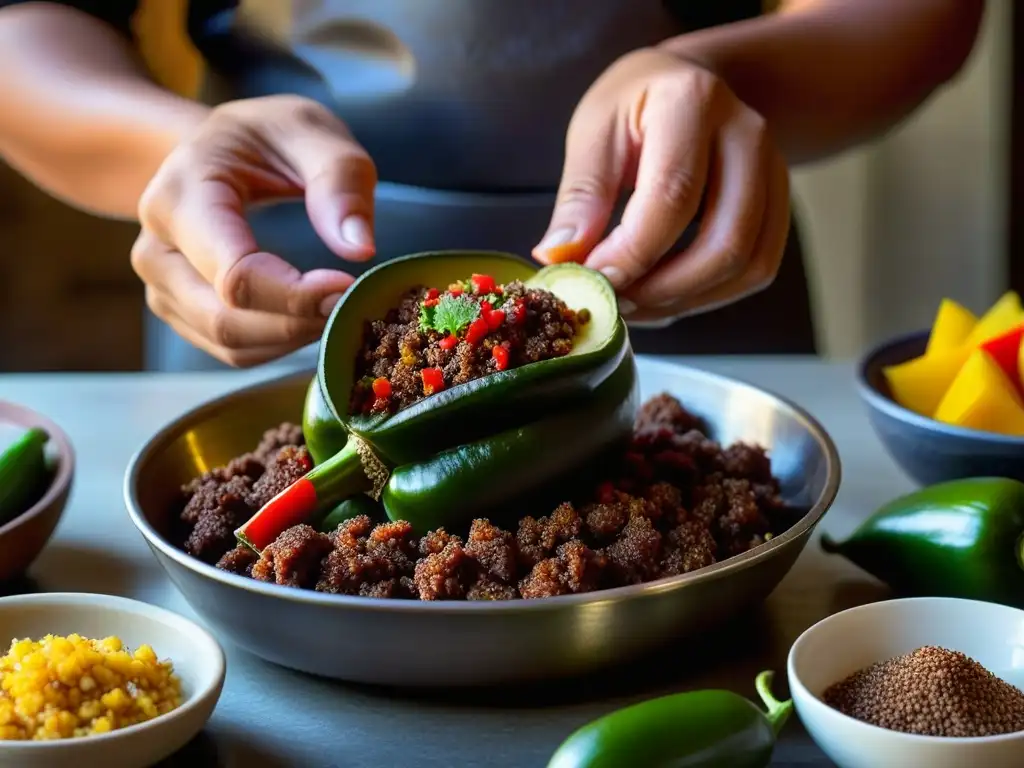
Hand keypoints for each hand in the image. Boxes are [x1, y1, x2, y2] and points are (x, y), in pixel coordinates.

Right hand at [131, 95, 376, 365]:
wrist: (218, 148)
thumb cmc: (264, 137)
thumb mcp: (308, 130)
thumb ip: (339, 181)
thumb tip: (359, 248)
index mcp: (180, 196)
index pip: (234, 274)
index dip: (296, 295)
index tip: (348, 288)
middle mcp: (157, 248)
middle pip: (227, 319)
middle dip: (299, 323)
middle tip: (351, 304)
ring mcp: (162, 287)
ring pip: (231, 345)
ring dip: (293, 339)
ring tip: (335, 305)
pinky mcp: (181, 312)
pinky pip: (233, 351)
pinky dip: (280, 345)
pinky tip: (311, 317)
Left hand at [534, 47, 789, 325]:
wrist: (688, 84)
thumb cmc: (634, 106)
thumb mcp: (593, 132)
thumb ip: (580, 196)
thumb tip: (560, 257)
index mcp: (691, 102)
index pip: (672, 196)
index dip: (633, 253)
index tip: (595, 281)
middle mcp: (746, 134)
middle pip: (724, 241)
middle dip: (664, 290)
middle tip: (615, 303)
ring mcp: (774, 169)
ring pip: (747, 265)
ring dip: (687, 300)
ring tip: (635, 303)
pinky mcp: (779, 203)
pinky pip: (757, 268)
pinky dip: (709, 296)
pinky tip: (665, 296)